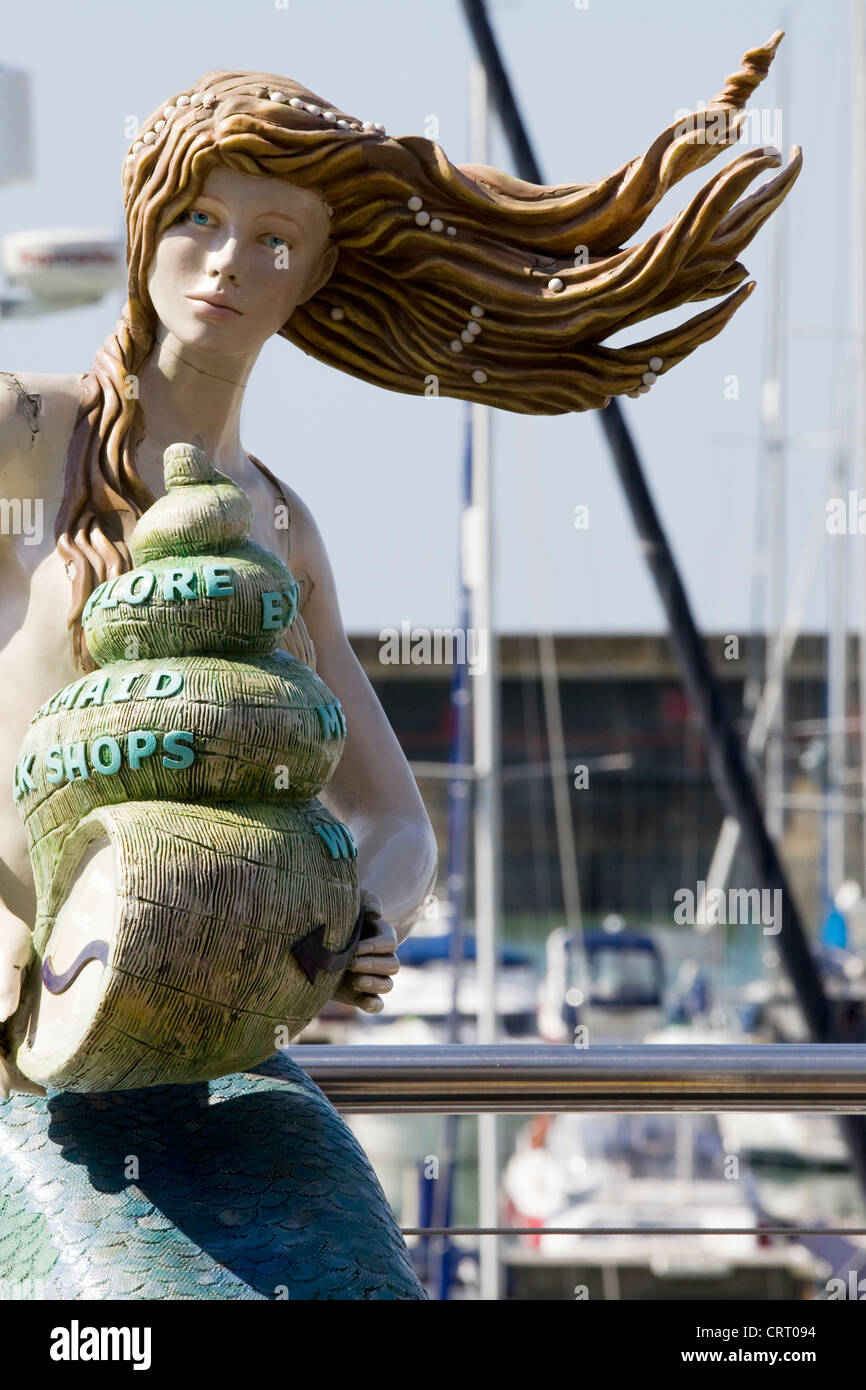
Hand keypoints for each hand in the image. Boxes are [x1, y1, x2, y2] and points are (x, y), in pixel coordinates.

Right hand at [0, 913, 44, 1098]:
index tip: (8, 1094)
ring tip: (38, 1085)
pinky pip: (2, 1036)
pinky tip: (30, 1060)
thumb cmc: (5, 929)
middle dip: (7, 1078)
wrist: (3, 913)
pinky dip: (12, 1053)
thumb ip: (5, 984)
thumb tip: (2, 1014)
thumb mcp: (9, 952)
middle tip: (38, 1091)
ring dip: (10, 1069)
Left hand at [332, 890, 399, 1014]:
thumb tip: (376, 915)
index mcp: (381, 936)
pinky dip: (374, 1005)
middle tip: (349, 963)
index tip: (355, 947)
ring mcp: (373, 977)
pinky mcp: (361, 994)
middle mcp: (381, 958)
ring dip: (375, 984)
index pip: (389, 943)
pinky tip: (365, 1002)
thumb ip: (367, 901)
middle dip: (372, 965)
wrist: (316, 939)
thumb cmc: (337, 914)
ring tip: (355, 981)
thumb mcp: (351, 899)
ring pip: (388, 985)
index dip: (374, 947)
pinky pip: (377, 1004)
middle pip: (393, 965)